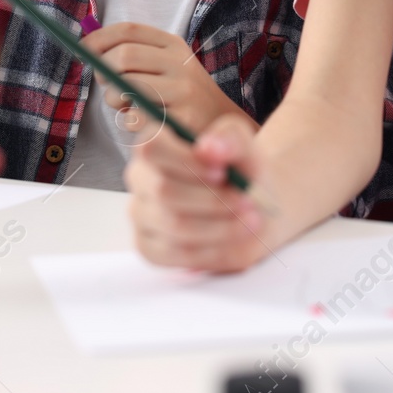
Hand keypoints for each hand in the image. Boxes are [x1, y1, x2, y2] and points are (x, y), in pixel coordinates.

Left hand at [80, 23, 255, 136]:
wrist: (222, 126)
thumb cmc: (181, 97)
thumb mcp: (166, 66)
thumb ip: (133, 55)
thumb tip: (87, 49)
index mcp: (173, 45)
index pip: (129, 30)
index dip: (98, 38)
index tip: (82, 49)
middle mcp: (180, 63)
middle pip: (123, 56)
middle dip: (104, 71)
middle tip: (107, 86)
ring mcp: (183, 90)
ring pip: (125, 87)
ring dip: (114, 100)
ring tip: (125, 107)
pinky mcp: (180, 118)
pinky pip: (135, 117)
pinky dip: (129, 122)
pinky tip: (144, 123)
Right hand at [125, 113, 274, 271]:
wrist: (252, 203)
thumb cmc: (241, 169)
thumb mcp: (244, 145)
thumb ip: (229, 138)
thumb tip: (207, 148)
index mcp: (155, 145)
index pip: (151, 148)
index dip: (187, 162)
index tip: (222, 172)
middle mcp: (140, 178)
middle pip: (163, 191)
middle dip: (211, 199)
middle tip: (246, 201)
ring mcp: (141, 214)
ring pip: (174, 225)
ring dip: (219, 226)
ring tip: (250, 220)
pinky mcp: (149, 247)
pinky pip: (176, 254)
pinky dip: (213, 250)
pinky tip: (234, 239)